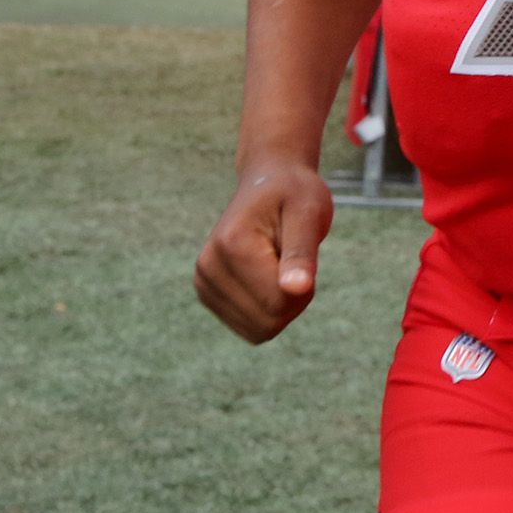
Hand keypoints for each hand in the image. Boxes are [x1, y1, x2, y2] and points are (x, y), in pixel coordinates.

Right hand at [194, 159, 333, 342]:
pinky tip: (266, 277)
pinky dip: (267, 311)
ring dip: (280, 306)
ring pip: (258, 330)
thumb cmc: (294, 194)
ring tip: (279, 265)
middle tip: (293, 261)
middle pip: (267, 322)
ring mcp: (203, 283)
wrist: (268, 182)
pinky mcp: (206, 294)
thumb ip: (302, 253)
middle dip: (292, 300)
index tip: (302, 254)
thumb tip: (298, 289)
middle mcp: (208, 267)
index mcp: (232, 245)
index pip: (278, 303)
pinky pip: (249, 328)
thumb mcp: (309, 213)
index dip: (303, 287)